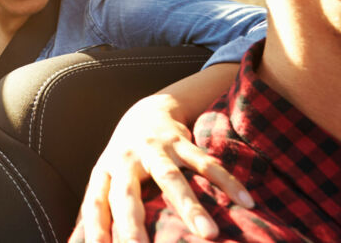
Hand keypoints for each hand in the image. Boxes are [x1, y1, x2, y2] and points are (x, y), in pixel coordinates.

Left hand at [69, 92, 252, 241]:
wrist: (148, 110)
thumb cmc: (124, 159)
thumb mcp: (106, 180)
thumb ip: (96, 213)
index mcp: (104, 173)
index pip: (95, 205)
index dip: (94, 229)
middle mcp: (125, 160)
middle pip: (127, 195)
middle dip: (133, 225)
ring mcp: (154, 148)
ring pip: (171, 178)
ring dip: (189, 206)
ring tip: (208, 234)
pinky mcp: (181, 140)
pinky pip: (205, 161)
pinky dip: (226, 181)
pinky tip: (246, 200)